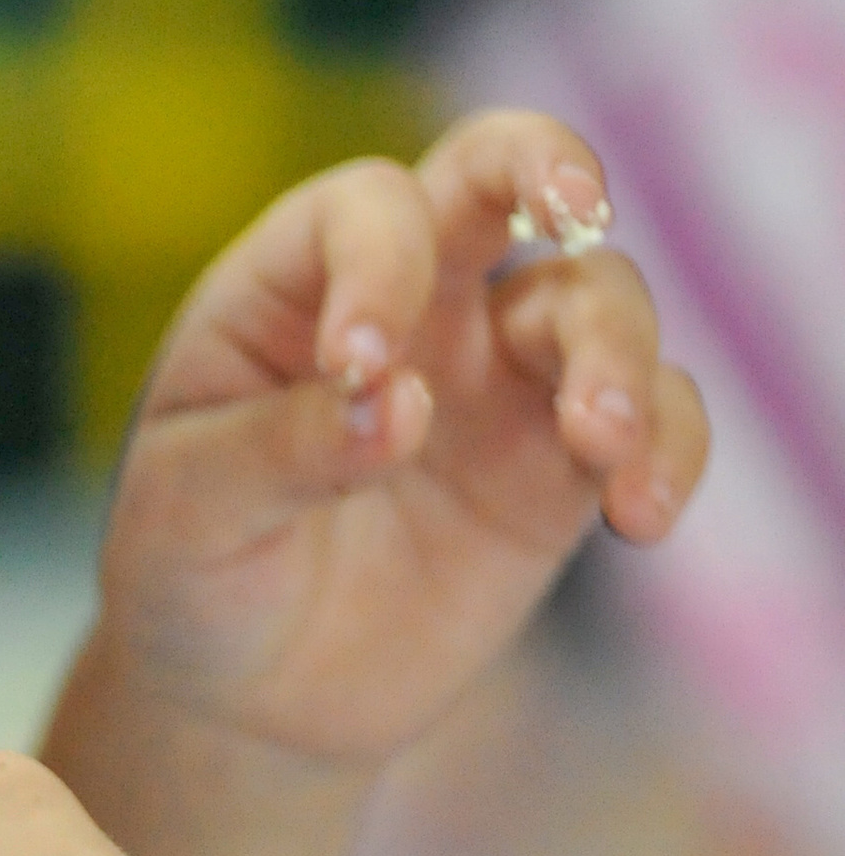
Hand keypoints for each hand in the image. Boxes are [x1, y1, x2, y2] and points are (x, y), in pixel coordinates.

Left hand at [92, 109, 711, 766]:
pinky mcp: (561, 468)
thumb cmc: (191, 568)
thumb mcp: (187, 513)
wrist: (244, 692)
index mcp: (297, 282)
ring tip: (599, 443)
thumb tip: (400, 405)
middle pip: (503, 170)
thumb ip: (281, 450)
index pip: (368, 207)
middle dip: (552, 163)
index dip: (379, 260)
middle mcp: (413, 301)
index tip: (358, 365)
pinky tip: (642, 517)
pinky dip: (669, 449)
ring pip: (598, 297)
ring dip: (617, 351)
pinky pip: (655, 420)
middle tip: (579, 209)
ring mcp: (498, 376)